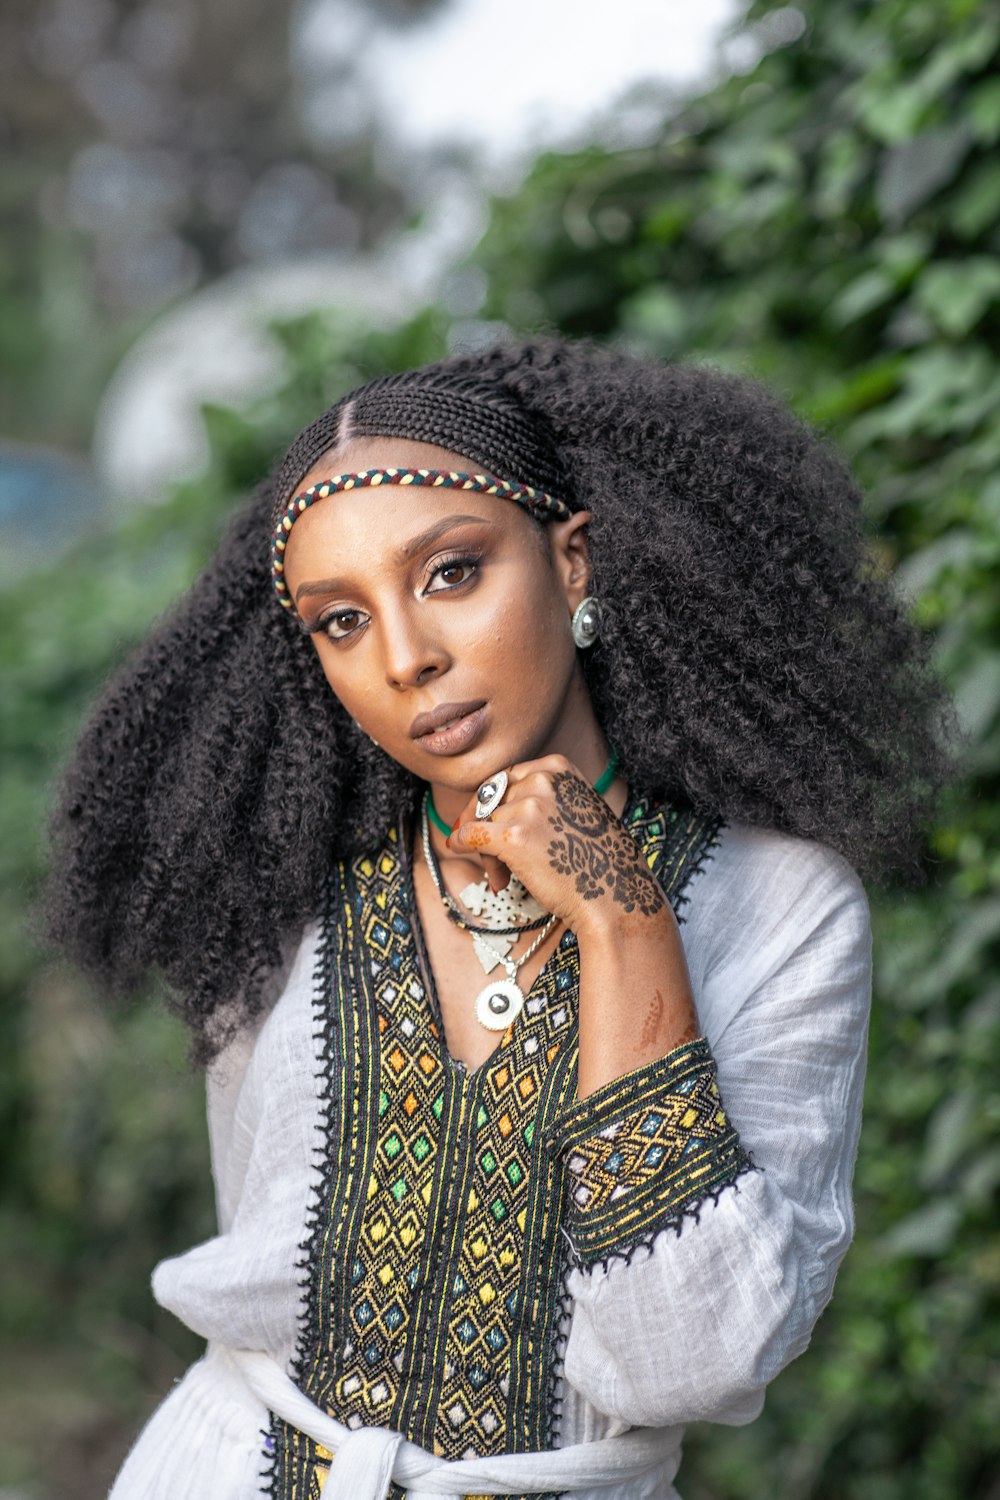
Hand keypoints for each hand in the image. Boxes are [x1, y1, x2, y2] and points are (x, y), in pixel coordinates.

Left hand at [448, 755, 667, 933]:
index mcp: (558, 768)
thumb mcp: (576, 810)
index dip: (492, 803)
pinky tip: (456, 848)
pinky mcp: (513, 835)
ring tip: (504, 878)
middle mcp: (542, 780)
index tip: (483, 818)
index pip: (506, 779)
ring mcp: (528, 806)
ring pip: (484, 822)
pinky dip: (460, 842)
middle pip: (492, 799)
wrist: (615, 894)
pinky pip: (470, 834)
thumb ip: (541, 800)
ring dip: (488, 851)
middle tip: (492, 858)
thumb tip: (489, 810)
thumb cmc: (598, 860)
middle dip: (488, 827)